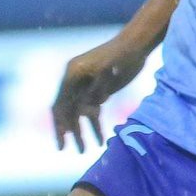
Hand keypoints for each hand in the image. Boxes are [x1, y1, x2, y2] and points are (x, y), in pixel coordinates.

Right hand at [51, 35, 147, 152]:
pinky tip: (101, 139)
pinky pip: (92, 112)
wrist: (136, 45)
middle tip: (71, 150)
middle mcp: (74, 81)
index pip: (60, 104)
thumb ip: (95, 90)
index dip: (59, 125)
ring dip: (82, 132)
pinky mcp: (97, 91)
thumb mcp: (107, 71)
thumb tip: (84, 111)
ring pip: (79, 114)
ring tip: (85, 150)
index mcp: (71, 74)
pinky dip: (95, 125)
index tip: (62, 144)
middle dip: (69, 132)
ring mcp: (85, 86)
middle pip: (67, 111)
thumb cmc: (122, 55)